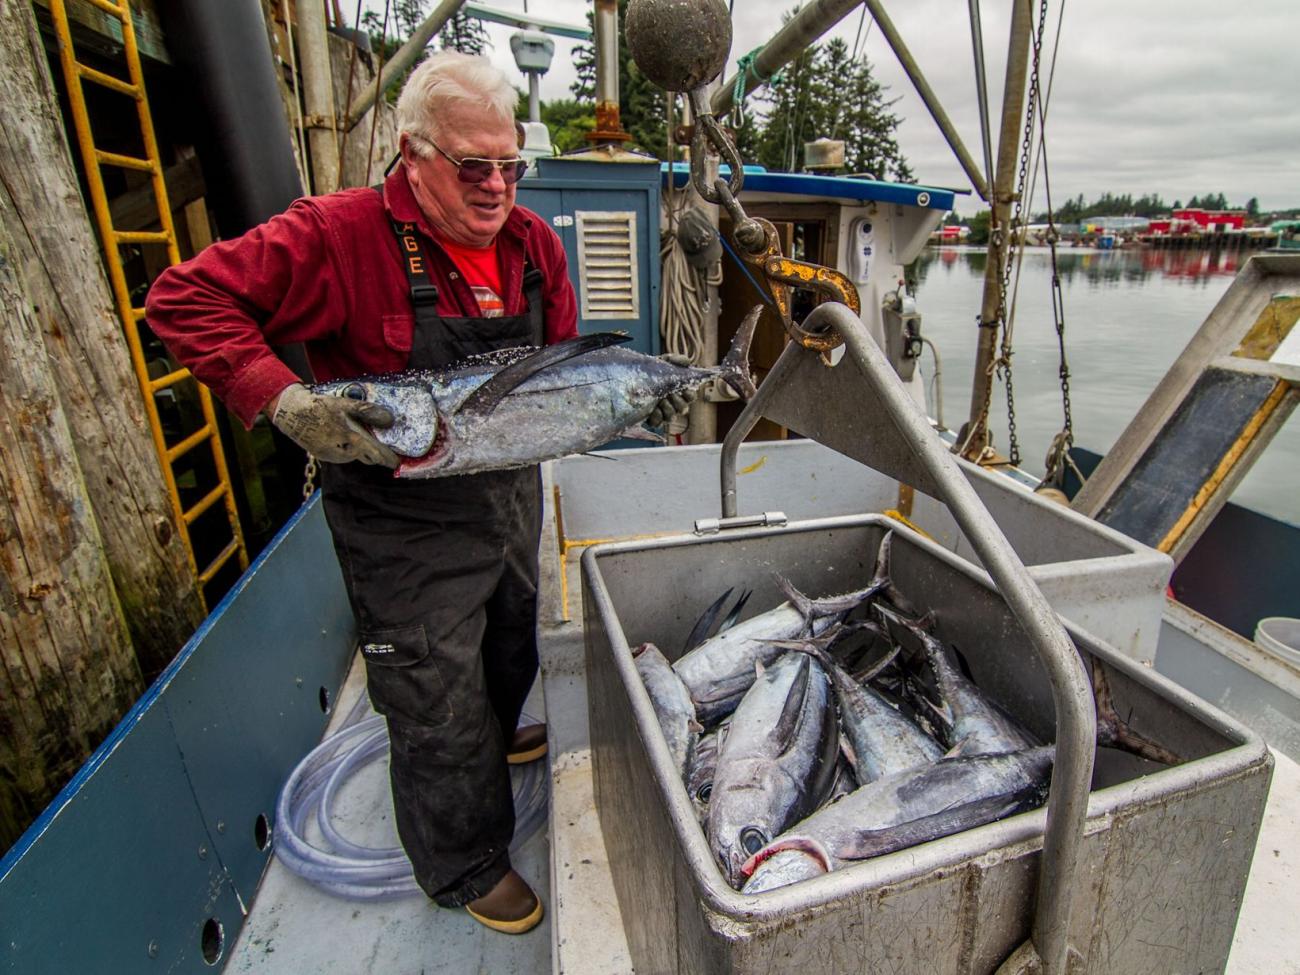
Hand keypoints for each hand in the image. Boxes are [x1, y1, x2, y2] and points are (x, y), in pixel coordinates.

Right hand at [271, 383, 398, 466]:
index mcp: (352, 441)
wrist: (292, 413)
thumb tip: (390, 420)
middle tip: (383, 445)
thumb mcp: (346, 405)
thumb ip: (369, 412)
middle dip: (376, 454)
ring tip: (361, 436)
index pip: (377, 456)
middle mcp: (343, 453)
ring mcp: (332, 457)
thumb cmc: (321, 407)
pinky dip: (348, 450)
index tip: (397, 462)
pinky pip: (342, 456)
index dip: (389, 459)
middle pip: (367, 458)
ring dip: (361, 450)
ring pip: (355, 456)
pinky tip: (344, 437)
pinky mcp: (324, 457)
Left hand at [646, 354, 697, 426]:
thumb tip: (686, 362)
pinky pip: (658, 423)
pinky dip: (656, 415)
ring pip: (672, 417)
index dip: (689, 394)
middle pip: (683, 409)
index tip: (682, 388)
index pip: (691, 396)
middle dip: (676, 401)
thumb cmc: (651, 371)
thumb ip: (675, 360)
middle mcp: (674, 404)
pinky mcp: (653, 420)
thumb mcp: (662, 362)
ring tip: (659, 400)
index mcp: (680, 391)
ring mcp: (664, 413)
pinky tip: (651, 409)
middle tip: (669, 394)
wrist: (631, 378)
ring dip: (666, 408)